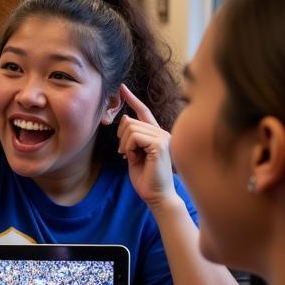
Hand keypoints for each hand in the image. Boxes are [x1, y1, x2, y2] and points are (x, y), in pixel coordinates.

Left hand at [116, 84, 175, 208]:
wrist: (156, 196)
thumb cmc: (146, 179)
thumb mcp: (134, 155)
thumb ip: (131, 139)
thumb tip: (126, 119)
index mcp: (157, 134)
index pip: (144, 112)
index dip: (132, 99)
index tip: (122, 88)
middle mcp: (162, 133)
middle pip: (130, 121)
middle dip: (121, 138)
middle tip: (125, 154)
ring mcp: (163, 137)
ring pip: (131, 128)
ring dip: (124, 145)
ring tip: (131, 157)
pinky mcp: (160, 144)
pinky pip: (134, 137)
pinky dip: (128, 148)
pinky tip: (134, 158)